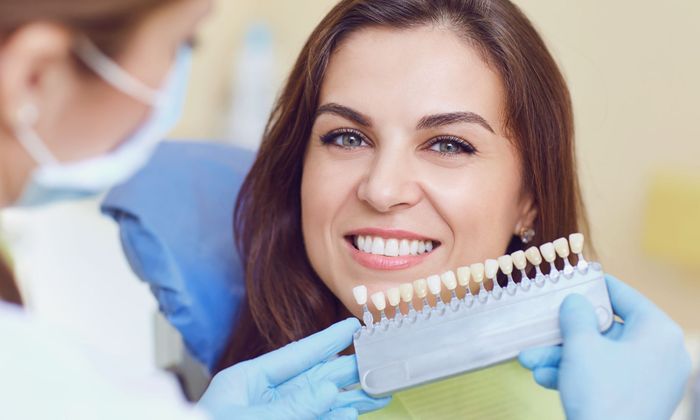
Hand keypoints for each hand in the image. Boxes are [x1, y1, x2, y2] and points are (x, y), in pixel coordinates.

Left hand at [198, 318, 389, 419]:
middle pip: (313, 377)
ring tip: (378, 393)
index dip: (327, 340)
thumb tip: (330, 388)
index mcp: (247, 380)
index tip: (353, 325)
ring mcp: (274, 416)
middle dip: (346, 370)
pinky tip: (353, 415)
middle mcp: (263, 397)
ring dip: (348, 399)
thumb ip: (294, 407)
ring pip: (318, 404)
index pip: (295, 354)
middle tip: (378, 359)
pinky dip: (334, 419)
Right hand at [519, 275, 690, 419]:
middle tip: (541, 328)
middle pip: (606, 330)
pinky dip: (574, 376)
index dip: (594, 287)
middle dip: (565, 334)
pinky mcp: (636, 400)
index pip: (625, 296)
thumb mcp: (581, 346)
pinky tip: (543, 378)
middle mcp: (660, 353)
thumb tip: (575, 300)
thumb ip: (576, 315)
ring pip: (599, 356)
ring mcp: (650, 379)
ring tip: (529, 360)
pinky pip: (603, 377)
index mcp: (657, 332)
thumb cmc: (602, 394)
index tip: (573, 279)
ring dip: (560, 357)